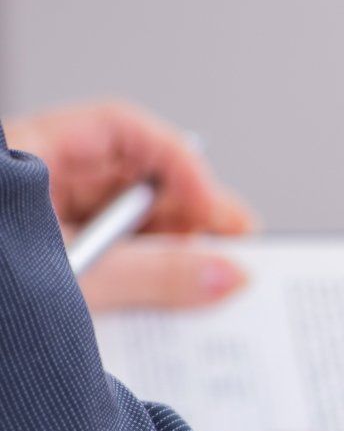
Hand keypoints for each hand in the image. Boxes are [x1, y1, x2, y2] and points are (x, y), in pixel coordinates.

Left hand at [5, 99, 255, 309]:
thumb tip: (225, 273)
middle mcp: (34, 184)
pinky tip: (172, 300)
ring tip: (206, 282)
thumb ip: (152, 276)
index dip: (177, 162)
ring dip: (173, 247)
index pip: (120, 130)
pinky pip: (113, 256)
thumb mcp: (69, 283)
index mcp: (22, 159)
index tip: (209, 208)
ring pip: (128, 219)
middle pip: (132, 175)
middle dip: (187, 211)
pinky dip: (147, 274)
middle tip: (232, 250)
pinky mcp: (48, 266)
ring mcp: (41, 225)